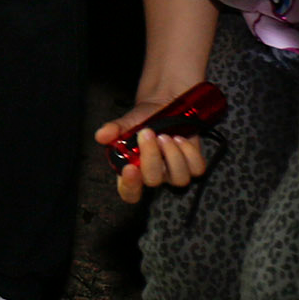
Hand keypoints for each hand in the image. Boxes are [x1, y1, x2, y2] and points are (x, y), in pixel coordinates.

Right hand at [95, 85, 211, 205]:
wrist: (165, 107)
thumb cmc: (144, 119)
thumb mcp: (126, 122)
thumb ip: (114, 130)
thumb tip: (101, 135)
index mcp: (134, 171)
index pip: (130, 192)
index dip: (130, 186)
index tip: (130, 168)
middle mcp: (155, 175)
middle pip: (154, 181)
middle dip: (151, 156)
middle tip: (147, 133)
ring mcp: (175, 172)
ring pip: (180, 179)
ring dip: (172, 155)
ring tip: (165, 135)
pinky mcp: (193, 165)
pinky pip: (197, 169)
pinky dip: (189, 152)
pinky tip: (180, 138)